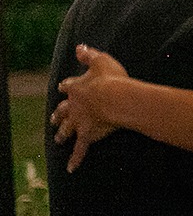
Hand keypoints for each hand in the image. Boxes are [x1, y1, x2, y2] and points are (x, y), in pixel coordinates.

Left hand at [52, 44, 127, 172]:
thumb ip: (89, 54)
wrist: (116, 98)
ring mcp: (80, 121)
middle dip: (58, 114)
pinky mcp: (87, 134)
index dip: (66, 87)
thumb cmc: (111, 79)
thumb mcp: (101, 61)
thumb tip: (79, 46)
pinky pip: (80, 149)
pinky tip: (71, 168)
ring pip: (67, 129)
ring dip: (61, 134)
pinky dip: (76, 159)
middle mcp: (74, 106)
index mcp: (77, 88)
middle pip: (62, 111)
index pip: (68, 87)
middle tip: (54, 118)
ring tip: (57, 139)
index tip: (63, 88)